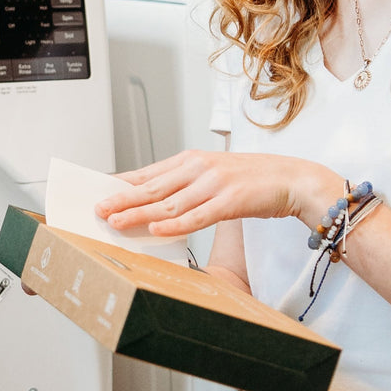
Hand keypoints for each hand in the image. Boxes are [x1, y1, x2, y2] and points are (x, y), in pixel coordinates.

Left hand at [95, 150, 343, 236]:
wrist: (292, 179)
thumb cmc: (253, 180)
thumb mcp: (213, 174)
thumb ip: (184, 184)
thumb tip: (153, 201)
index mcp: (192, 160)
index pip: (148, 173)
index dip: (121, 184)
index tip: (99, 192)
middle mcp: (199, 168)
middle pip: (152, 187)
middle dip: (122, 199)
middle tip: (98, 209)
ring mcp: (214, 184)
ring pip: (169, 202)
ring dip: (139, 213)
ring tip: (117, 222)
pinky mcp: (231, 201)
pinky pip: (197, 216)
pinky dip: (175, 225)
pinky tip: (158, 230)